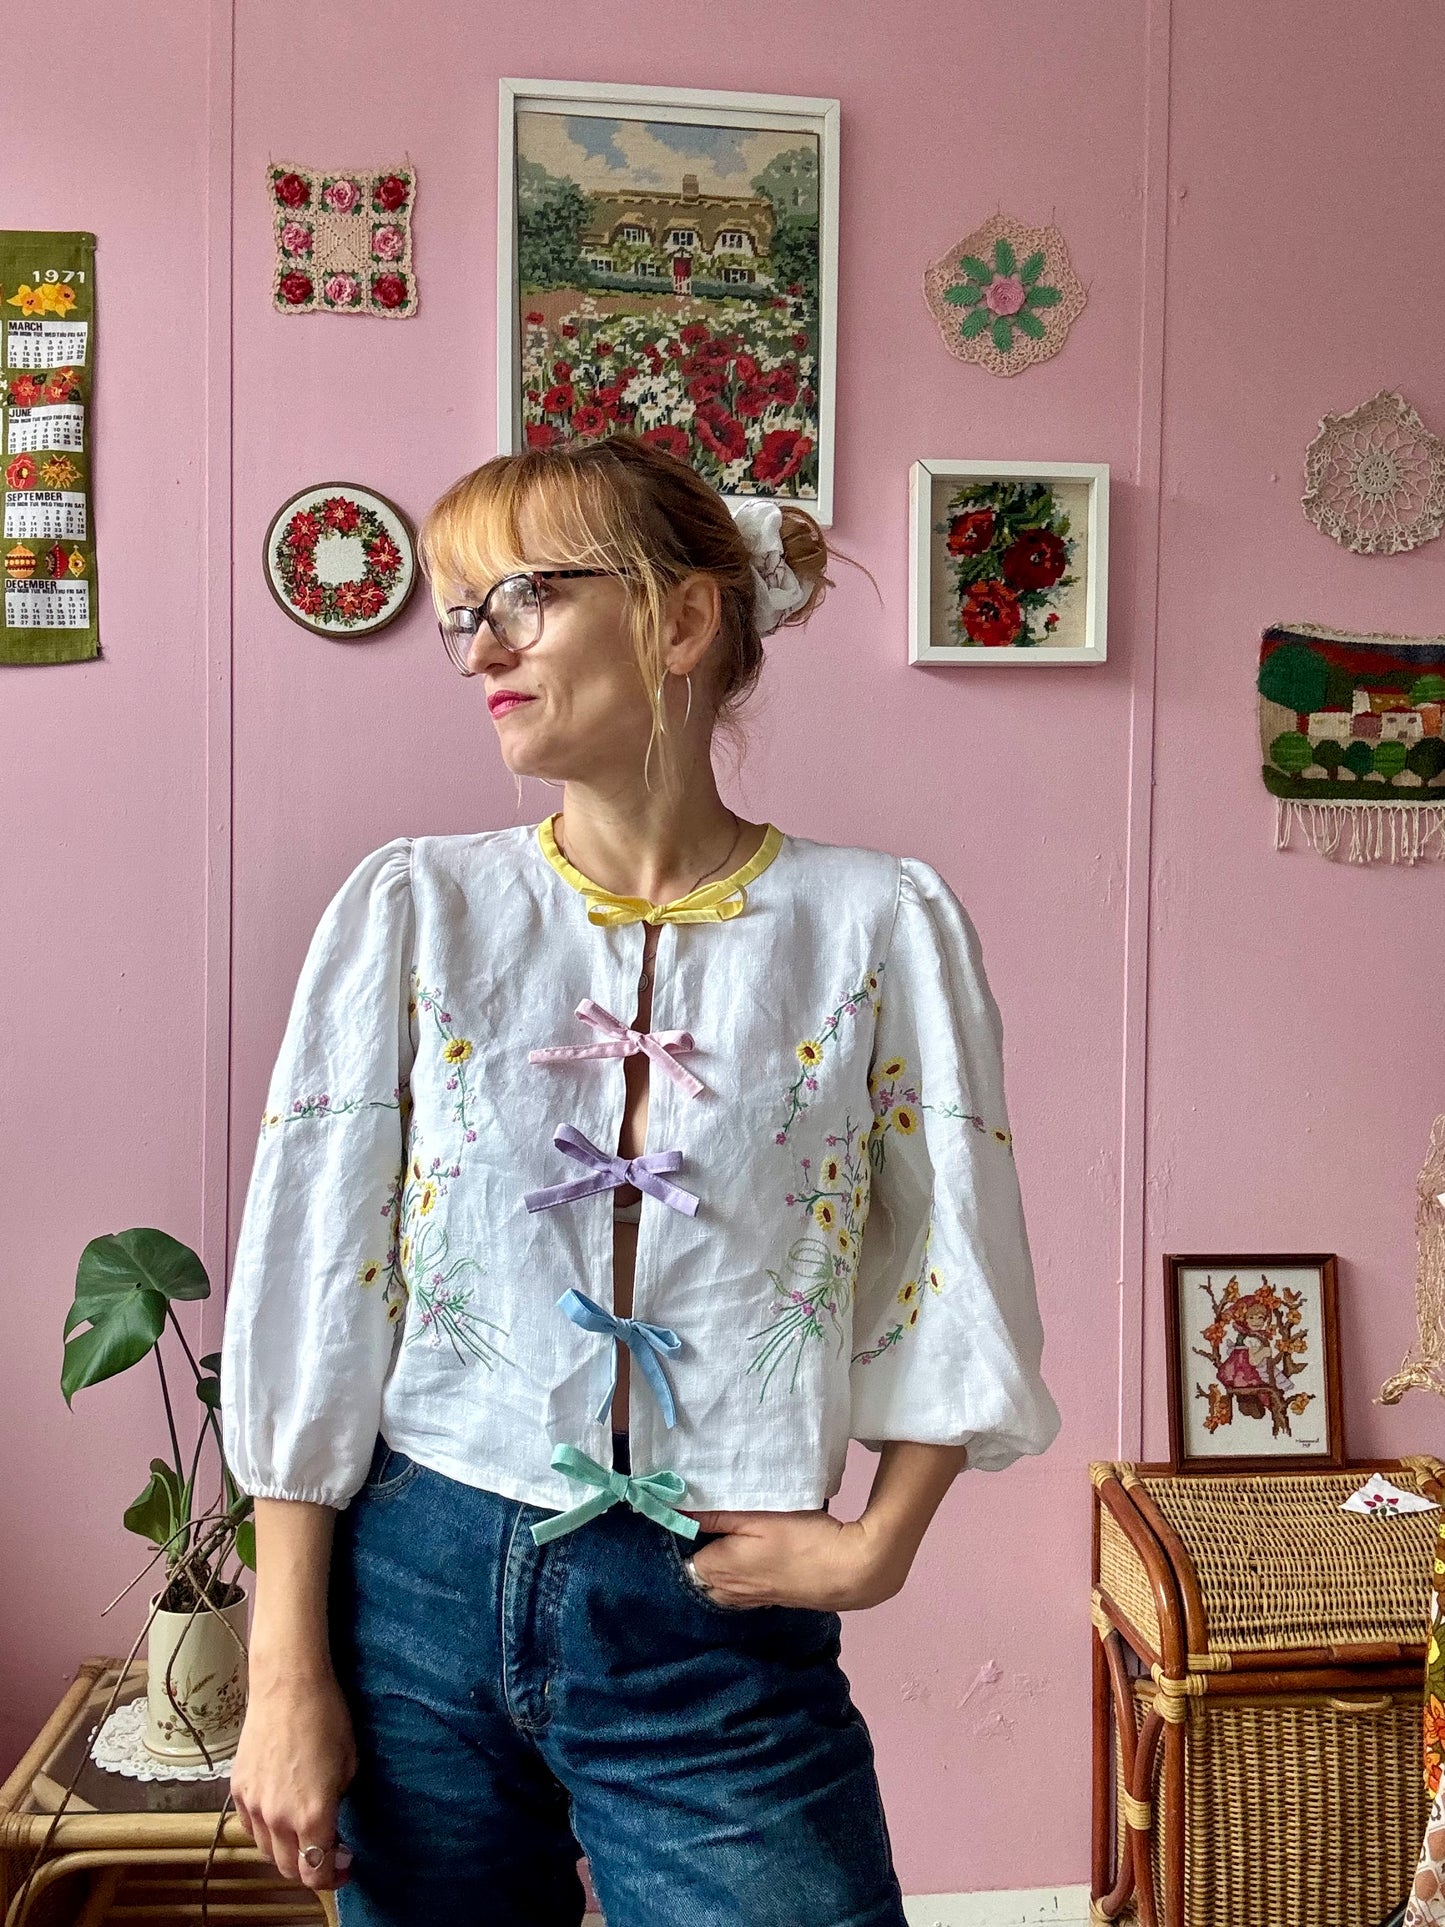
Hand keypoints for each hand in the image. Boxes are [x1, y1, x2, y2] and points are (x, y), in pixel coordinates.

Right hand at [230, 1664, 357, 1891]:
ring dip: (286, 1852)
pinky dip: (265, 1832)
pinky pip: (250, 1827)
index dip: (333, 1877)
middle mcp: (278, 1816)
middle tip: (329, 1851)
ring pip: (266, 1851)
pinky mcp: (238, 1790)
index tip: (344, 1865)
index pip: (316, 1872)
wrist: (288, 1685)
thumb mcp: (348, 1765)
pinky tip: (280, 1814)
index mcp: (312, 1813)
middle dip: (310, 1868)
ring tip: (304, 1832)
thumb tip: (331, 1825)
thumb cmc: (326, 1718)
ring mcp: (253, 1805)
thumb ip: (337, 1804)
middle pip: (288, 1868)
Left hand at [674, 1507, 913, 1611]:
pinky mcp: (767, 1600)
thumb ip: (713, 1514)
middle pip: (698, 1569)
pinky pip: (739, 1586)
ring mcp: (748, 1601)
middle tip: (710, 1517)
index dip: (683, 1531)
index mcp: (714, 1571)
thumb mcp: (755, 1516)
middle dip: (699, 1547)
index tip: (691, 1508)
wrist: (848, 1571)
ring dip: (719, 1559)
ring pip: (718, 1579)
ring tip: (730, 1533)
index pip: (680, 1553)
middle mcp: (725, 1592)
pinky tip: (751, 1553)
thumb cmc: (800, 1538)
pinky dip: (738, 1571)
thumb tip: (675, 1508)